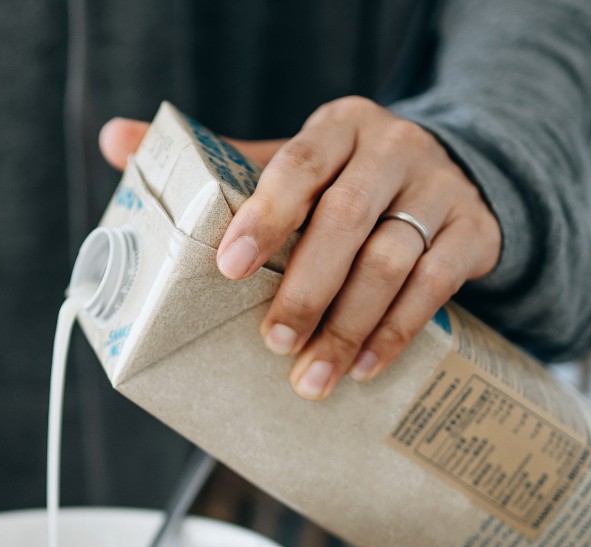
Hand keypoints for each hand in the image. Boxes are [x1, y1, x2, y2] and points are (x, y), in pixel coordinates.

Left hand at [100, 97, 500, 400]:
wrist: (451, 174)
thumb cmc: (347, 179)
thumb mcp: (288, 161)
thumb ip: (215, 161)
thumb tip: (114, 140)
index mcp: (339, 126)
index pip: (298, 163)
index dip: (265, 215)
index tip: (229, 267)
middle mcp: (393, 149)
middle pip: (346, 220)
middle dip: (305, 288)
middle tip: (271, 341)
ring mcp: (439, 189)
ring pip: (392, 261)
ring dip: (348, 326)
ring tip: (310, 377)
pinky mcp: (476, 230)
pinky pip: (436, 287)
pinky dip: (397, 332)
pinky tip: (366, 368)